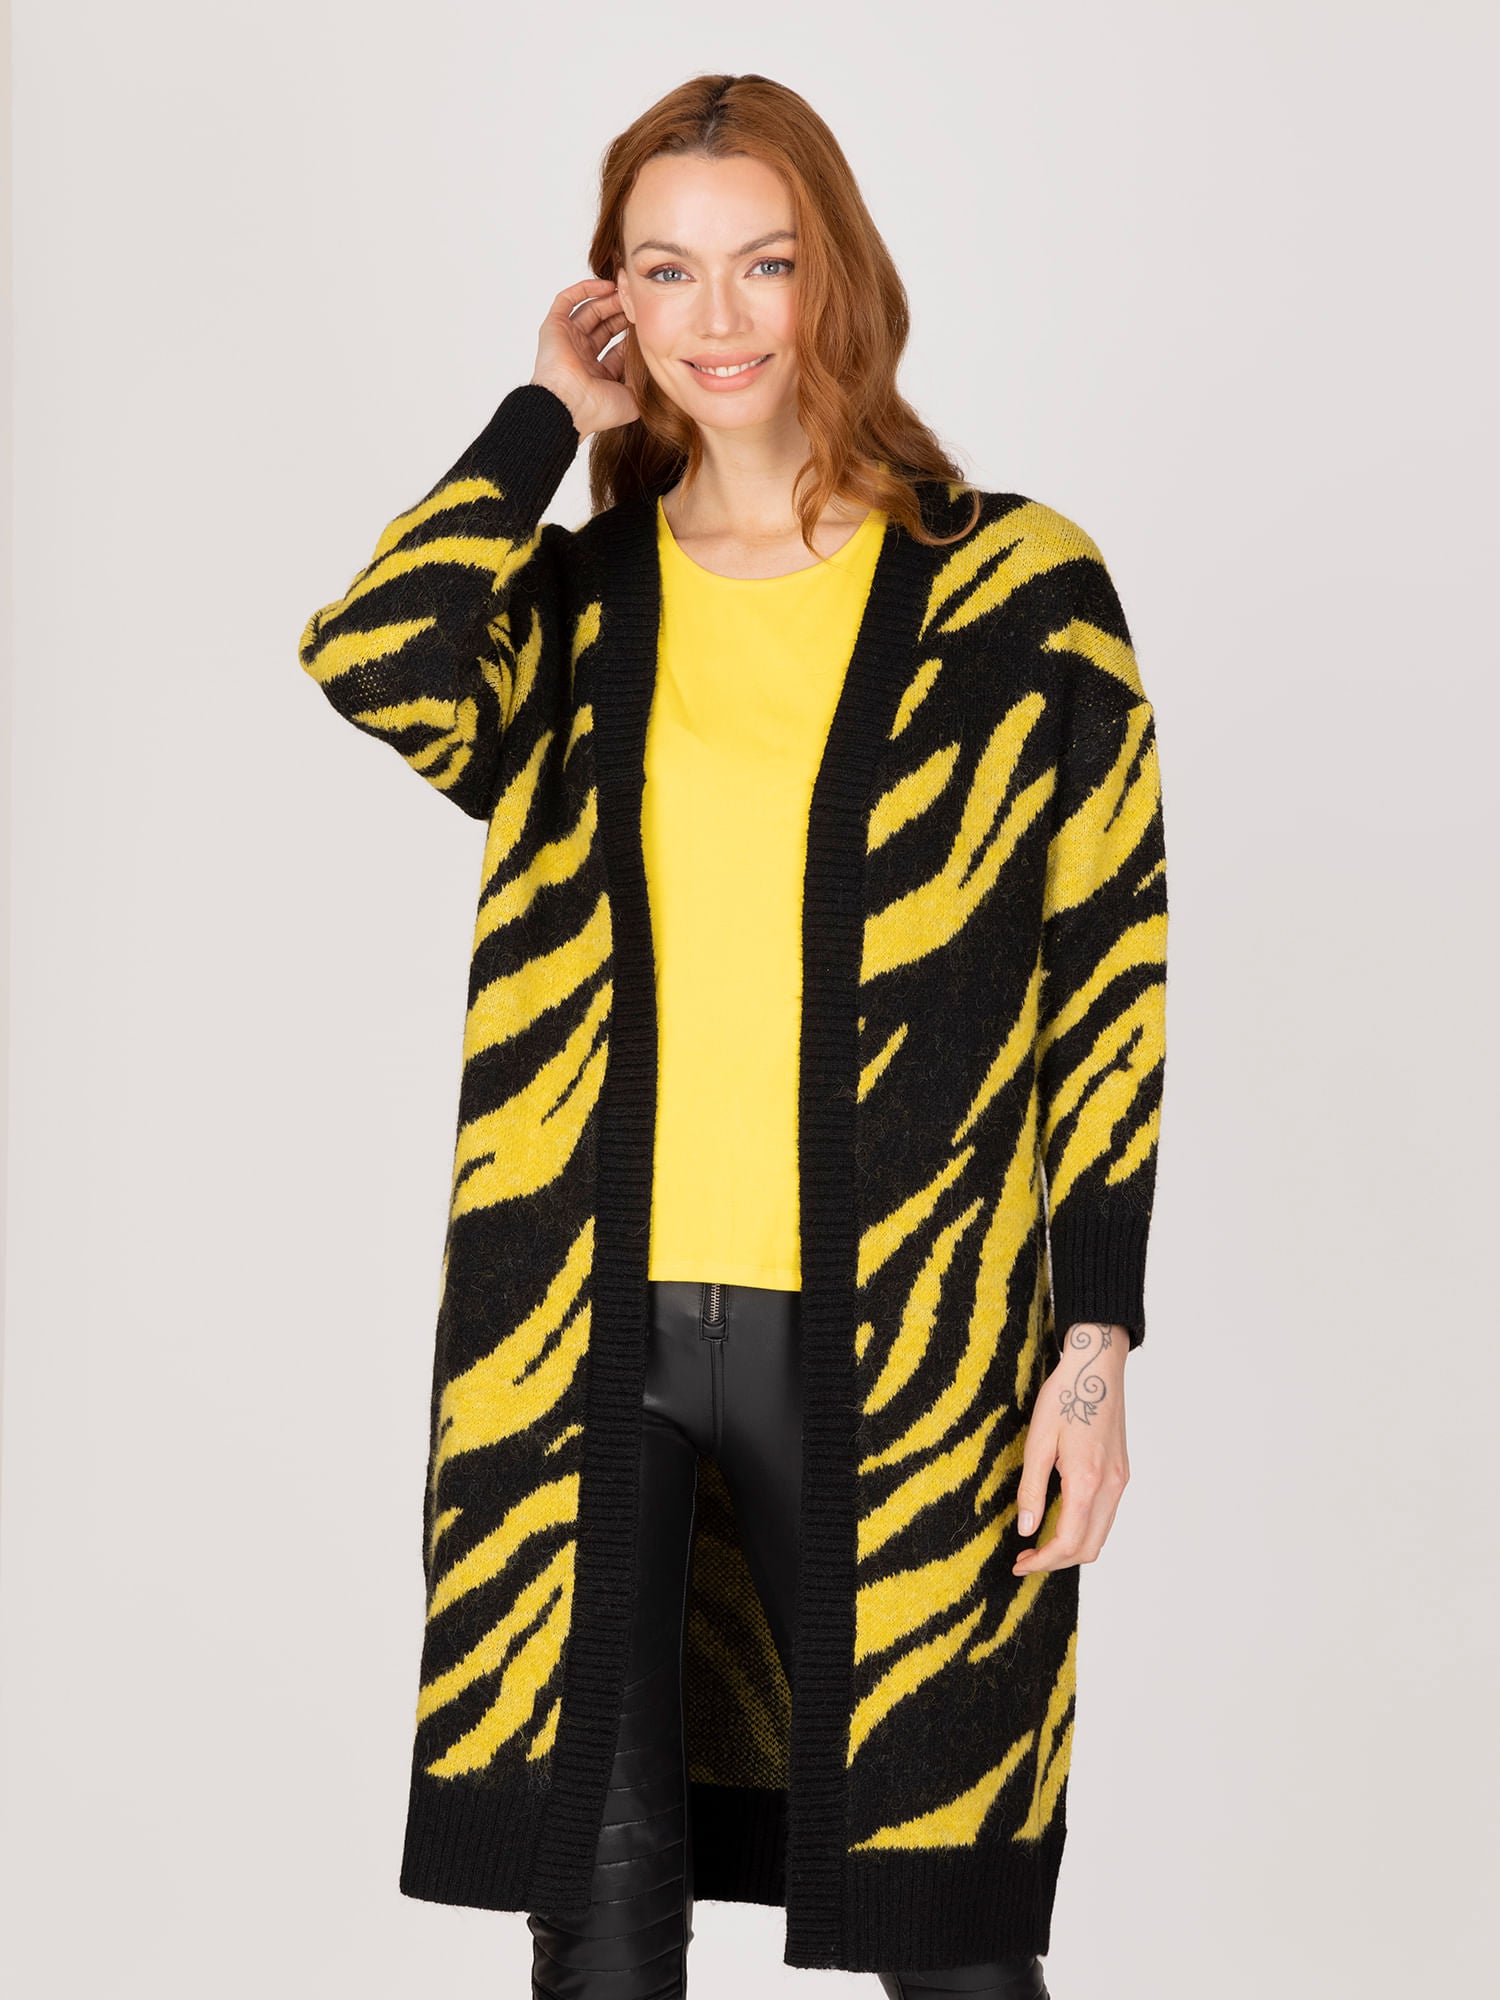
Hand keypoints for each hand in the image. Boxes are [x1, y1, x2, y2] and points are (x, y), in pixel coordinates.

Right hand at [530, 277, 639, 439]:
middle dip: (621, 312)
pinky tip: (605, 286)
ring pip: (588, 311)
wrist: (570, 406)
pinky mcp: (554, 327)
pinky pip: (566, 301)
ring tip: (625, 291)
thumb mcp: (632, 399)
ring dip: (607, 299)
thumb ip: (642, 382)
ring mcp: (567, 341)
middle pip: (604, 326)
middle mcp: (581, 357)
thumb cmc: (597, 409)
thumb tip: (653, 364)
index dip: (632, 333)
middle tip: (637, 301)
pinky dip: (584, 290)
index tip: (647, 322)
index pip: (617, 348)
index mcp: (597, 375)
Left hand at [1012, 1322, 1130, 1575]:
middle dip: (1057, 1561)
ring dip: (1071, 1546)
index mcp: (1087, 1480)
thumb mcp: (1037, 1441)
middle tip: (1026, 1558)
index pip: (1069, 1542)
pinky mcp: (1122, 1472)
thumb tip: (1027, 1529)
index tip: (1019, 1563)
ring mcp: (1120, 1480)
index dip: (1043, 1561)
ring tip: (1039, 1541)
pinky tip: (1060, 1517)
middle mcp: (1111, 1486)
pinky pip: (1105, 1515)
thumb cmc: (1064, 1397)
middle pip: (1089, 1547)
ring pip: (1100, 1534)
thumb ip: (1032, 1489)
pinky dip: (1084, 1528)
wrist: (1096, 1366)